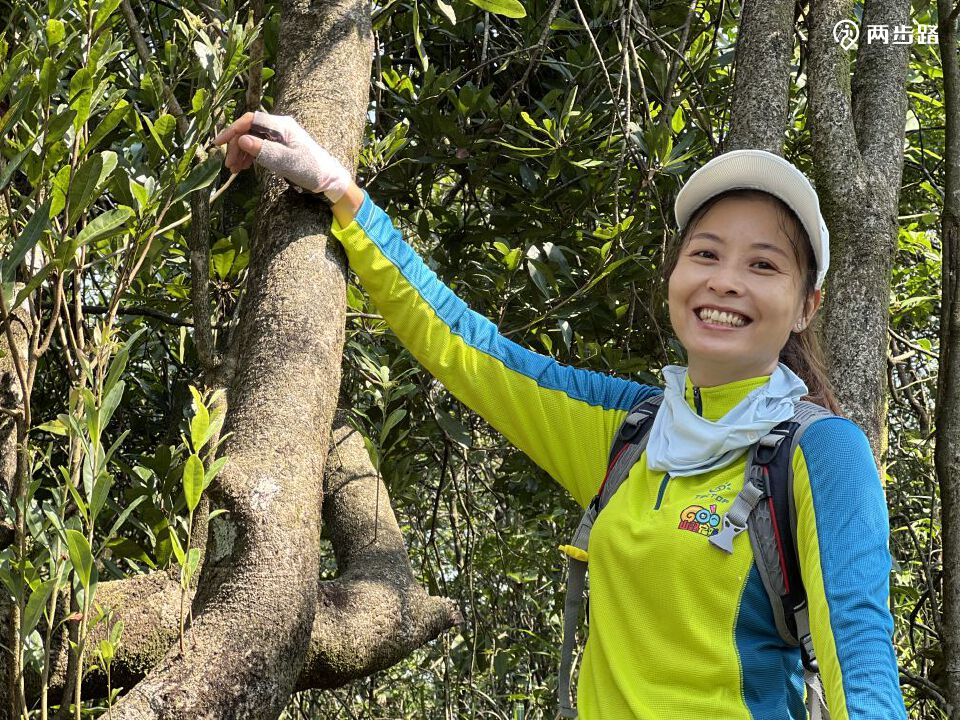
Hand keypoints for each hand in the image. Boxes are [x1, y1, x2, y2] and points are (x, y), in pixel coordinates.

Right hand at [212, 111, 352, 201]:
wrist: (328, 181)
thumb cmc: (311, 170)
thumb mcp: (286, 161)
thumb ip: (264, 150)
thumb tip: (241, 139)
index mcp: (282, 125)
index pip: (251, 120)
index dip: (233, 130)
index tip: (219, 144)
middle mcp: (279, 127)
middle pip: (249, 130)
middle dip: (236, 146)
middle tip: (229, 165)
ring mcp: (279, 137)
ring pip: (252, 139)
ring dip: (240, 153)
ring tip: (234, 170)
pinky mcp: (279, 147)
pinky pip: (259, 147)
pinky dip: (249, 156)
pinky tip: (242, 167)